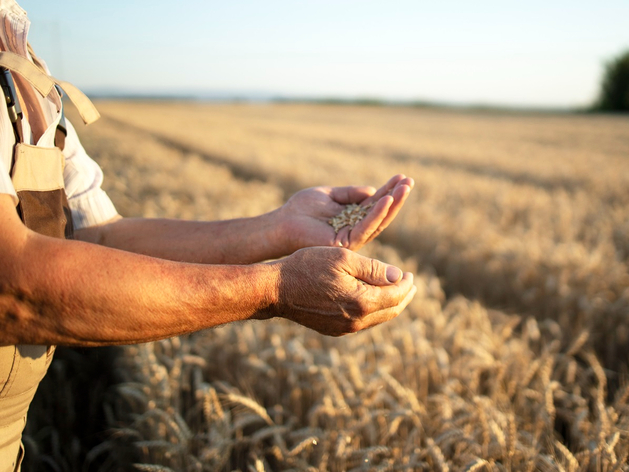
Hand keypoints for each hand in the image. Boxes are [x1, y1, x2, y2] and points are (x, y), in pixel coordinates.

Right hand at [267, 247, 415, 335]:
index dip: (406, 284)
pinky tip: (372, 300)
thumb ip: (374, 269)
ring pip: (378, 319)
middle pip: (391, 311)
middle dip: (404, 297)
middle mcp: (356, 321)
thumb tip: (399, 277)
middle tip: (410, 284)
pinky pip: (362, 322)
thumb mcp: (343, 259)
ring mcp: (344, 329)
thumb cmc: (308, 267)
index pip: (396, 295)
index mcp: (362, 302)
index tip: (411, 274)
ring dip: (390, 305)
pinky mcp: (334, 330)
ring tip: (395, 291)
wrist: (276, 290)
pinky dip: (373, 311)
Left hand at [277, 174, 413, 252]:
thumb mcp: (329, 194)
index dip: (389, 190)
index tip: (402, 177)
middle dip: (396, 198)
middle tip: (410, 182)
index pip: (375, 204)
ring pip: (378, 221)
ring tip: (404, 188)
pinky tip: (386, 200)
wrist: (282, 223)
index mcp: (352, 217)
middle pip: (382, 214)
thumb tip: (373, 190)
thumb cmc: (301, 209)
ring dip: (392, 204)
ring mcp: (352, 238)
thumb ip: (350, 193)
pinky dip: (376, 214)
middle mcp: (355, 229)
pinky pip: (365, 227)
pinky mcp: (345, 243)